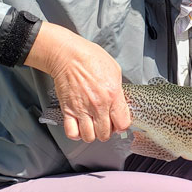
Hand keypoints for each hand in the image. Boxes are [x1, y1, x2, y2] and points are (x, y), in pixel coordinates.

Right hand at [24, 22, 130, 142]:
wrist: (68, 55)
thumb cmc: (90, 58)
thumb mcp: (115, 70)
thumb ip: (119, 90)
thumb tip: (120, 103)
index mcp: (113, 95)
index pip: (123, 124)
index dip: (121, 125)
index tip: (118, 121)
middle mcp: (98, 106)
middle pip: (105, 134)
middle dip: (107, 131)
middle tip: (104, 123)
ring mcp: (82, 109)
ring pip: (89, 137)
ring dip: (92, 134)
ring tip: (92, 125)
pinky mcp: (68, 110)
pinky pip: (72, 133)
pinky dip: (76, 134)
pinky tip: (79, 126)